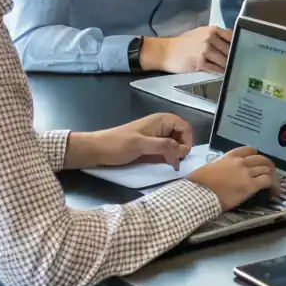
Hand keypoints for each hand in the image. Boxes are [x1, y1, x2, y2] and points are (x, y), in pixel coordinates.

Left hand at [67, 112, 194, 169]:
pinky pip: (166, 150)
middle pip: (181, 136)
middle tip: (176, 162)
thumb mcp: (141, 145)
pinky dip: (169, 157)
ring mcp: (155, 137)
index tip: (182, 155)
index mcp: (161, 120)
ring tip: (172, 165)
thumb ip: (163, 146)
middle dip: (182, 148)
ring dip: (176, 154)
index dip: (187, 140)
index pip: (185, 127)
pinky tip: (166, 165)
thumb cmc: (118, 144)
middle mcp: (160, 127)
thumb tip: (182, 151)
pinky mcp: (150, 147)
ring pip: (174, 144)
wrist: (97, 151)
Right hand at [141, 26, 232, 73]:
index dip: (239, 45)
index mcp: (212, 30)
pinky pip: (216, 69)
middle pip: (230, 50)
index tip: (244, 51)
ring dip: (229, 67)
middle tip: (241, 64)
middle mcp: (210, 39)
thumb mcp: (200, 33)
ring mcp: (205, 51)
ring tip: (233, 71)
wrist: (166, 52)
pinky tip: (223, 74)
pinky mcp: (200, 63)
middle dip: (235, 58)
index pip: (232, 37)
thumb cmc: (184, 43)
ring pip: (224, 61)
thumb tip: (233, 42)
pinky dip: (221, 72)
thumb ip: (216, 36)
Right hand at [189, 146, 279, 210]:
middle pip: (262, 159)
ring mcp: (247, 173)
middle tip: (270, 174)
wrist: (200, 192)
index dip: (257, 156)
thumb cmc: (200, 182)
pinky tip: (273, 192)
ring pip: (267, 170)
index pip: (250, 150)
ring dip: (272, 177)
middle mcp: (241, 162)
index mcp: (231, 156)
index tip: (259, 162)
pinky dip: (273, 186)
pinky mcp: (250, 185)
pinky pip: (267, 181)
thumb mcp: (211, 167)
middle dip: (268, 166)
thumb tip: (221, 171)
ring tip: (273, 184)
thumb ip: (221, 166)